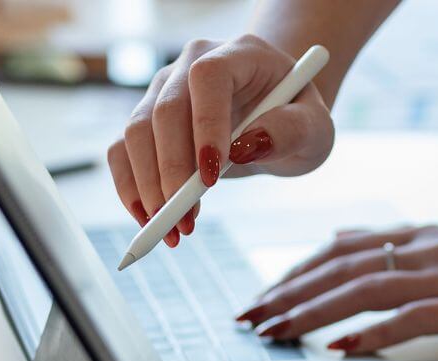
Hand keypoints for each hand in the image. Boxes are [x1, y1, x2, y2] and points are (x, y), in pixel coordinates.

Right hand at [106, 35, 334, 246]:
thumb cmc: (297, 117)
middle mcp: (192, 64)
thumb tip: (246, 145)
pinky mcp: (147, 120)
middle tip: (186, 221)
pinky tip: (150, 220)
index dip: (205, 124)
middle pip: (164, 110)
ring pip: (135, 132)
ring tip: (175, 230)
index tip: (212, 177)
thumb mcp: (315, 128)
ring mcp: (164, 90)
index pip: (208, 78)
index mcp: (239, 53)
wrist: (276, 114)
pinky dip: (130, 189)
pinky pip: (122, 151)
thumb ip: (291, 130)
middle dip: (171, 172)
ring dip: (148, 187)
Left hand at [236, 226, 437, 352]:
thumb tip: (347, 244)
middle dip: (289, 293)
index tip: (262, 295)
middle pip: (341, 267)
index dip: (296, 271)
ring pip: (365, 288)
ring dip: (314, 312)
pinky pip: (412, 317)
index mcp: (422, 235)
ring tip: (278, 332)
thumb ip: (403, 249)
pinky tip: (342, 347)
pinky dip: (372, 332)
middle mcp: (428, 248)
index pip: (342, 249)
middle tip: (250, 318)